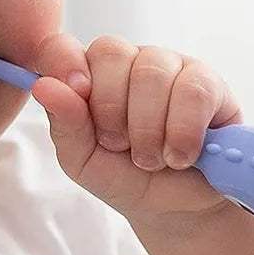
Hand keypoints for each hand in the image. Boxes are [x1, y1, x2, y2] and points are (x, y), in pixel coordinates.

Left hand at [29, 33, 244, 225]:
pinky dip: (182, 132)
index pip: (64, 46)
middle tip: (121, 147)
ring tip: (153, 159)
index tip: (78, 92)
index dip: (65, 62)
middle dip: (112, 111)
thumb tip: (45, 86)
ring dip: (148, 129)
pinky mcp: (208, 83)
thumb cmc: (125, 178)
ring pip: (152, 72)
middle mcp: (127, 63)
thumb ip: (64, 124)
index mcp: (88, 75)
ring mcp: (169, 66)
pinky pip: (193, 90)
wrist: (177, 209)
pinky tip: (181, 155)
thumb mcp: (83, 162)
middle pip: (110, 52)